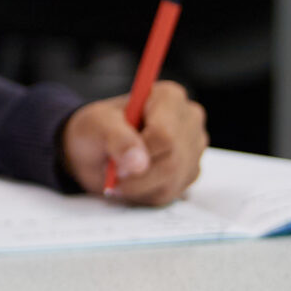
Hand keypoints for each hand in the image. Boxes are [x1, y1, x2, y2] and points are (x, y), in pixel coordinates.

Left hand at [60, 84, 206, 206]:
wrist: (96, 148)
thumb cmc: (97, 128)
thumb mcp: (96, 124)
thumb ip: (116, 138)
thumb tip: (138, 162)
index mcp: (169, 97)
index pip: (165, 135)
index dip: (140, 153)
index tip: (117, 162)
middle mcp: (189, 120)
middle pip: (173, 159)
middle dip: (137, 174)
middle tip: (113, 173)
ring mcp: (194, 147)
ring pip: (173, 179)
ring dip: (138, 185)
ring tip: (119, 174)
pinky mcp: (191, 171)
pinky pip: (172, 192)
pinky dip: (145, 192)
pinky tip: (133, 180)